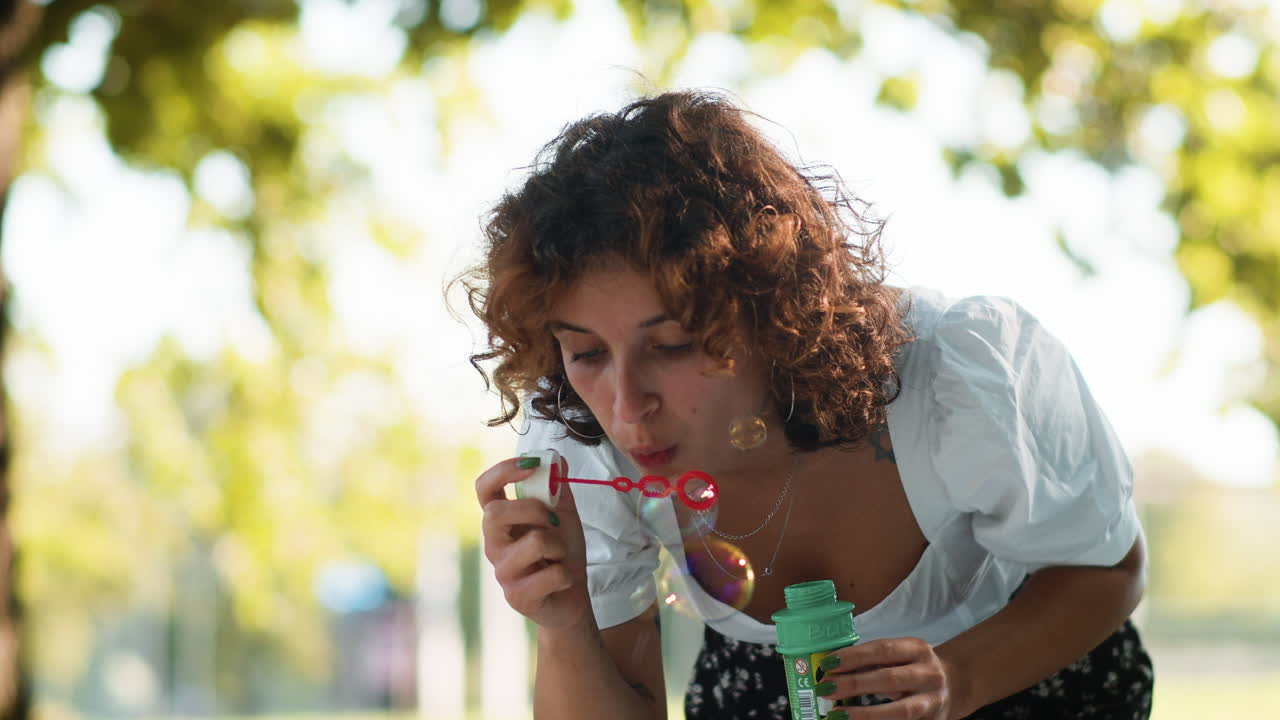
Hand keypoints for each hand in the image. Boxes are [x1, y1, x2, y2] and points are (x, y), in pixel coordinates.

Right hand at [476, 454, 590, 629]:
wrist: (571, 597)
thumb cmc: (562, 554)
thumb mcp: (564, 515)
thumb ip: (558, 488)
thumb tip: (557, 458)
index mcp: (501, 521)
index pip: (484, 488)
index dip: (503, 471)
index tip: (531, 463)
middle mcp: (494, 545)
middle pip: (495, 513)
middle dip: (533, 509)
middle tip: (554, 521)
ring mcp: (503, 572)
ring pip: (534, 542)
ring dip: (560, 546)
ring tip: (558, 557)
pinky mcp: (517, 596)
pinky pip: (552, 573)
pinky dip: (566, 574)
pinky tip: (561, 581)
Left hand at [817, 637, 955, 718]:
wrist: (953, 686)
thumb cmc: (914, 668)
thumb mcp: (900, 656)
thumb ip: (872, 660)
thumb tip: (833, 669)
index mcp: (918, 650)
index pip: (882, 650)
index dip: (853, 657)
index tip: (827, 664)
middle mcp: (929, 674)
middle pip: (889, 679)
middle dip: (854, 684)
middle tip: (826, 689)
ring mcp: (932, 701)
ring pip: (900, 711)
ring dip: (865, 714)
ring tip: (837, 715)